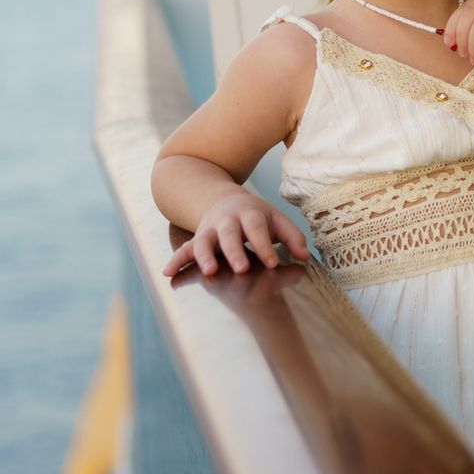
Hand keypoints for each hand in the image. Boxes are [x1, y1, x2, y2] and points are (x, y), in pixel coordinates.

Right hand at [163, 190, 308, 276]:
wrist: (224, 200)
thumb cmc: (256, 217)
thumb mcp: (276, 220)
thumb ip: (292, 236)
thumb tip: (305, 256)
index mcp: (250, 214)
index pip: (257, 229)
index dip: (265, 245)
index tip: (273, 263)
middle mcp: (227, 221)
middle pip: (230, 234)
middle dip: (235, 251)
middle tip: (242, 268)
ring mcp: (209, 230)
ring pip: (205, 241)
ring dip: (205, 256)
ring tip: (209, 271)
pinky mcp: (197, 239)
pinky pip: (184, 249)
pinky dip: (176, 261)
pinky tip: (168, 273)